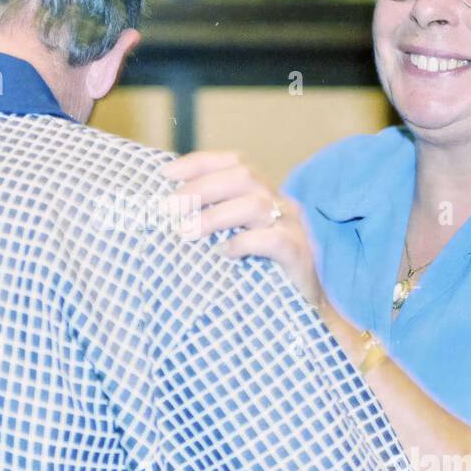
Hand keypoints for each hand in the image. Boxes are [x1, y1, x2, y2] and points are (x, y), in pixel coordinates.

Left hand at [161, 151, 325, 308]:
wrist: (304, 309)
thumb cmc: (262, 272)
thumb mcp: (236, 240)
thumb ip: (214, 222)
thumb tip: (169, 214)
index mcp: (263, 194)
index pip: (234, 162)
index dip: (201, 163)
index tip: (166, 174)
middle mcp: (280, 203)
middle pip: (243, 175)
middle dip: (202, 187)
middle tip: (170, 208)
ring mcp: (292, 227)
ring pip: (255, 204)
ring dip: (216, 215)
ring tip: (187, 231)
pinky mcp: (298, 254)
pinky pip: (273, 239)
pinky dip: (245, 242)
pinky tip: (224, 252)